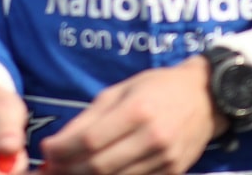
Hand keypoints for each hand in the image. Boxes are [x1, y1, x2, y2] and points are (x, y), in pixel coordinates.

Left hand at [39, 56, 221, 174]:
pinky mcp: (173, 173)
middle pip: (99, 165)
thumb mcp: (120, 91)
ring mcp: (165, 159)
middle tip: (52, 168)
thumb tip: (58, 142)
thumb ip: (90, 117)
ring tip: (69, 172)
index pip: (89, 140)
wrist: (205, 98)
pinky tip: (97, 174)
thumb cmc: (158, 87)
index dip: (63, 150)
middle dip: (70, 169)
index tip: (46, 151)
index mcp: (136, 111)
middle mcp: (152, 138)